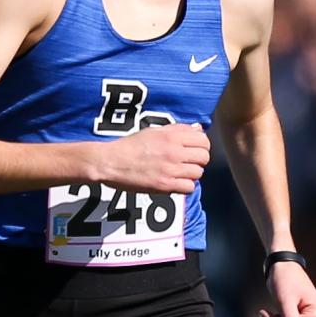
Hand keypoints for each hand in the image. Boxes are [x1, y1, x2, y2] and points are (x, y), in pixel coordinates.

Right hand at [91, 123, 209, 193]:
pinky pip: (189, 188)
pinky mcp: (165, 185)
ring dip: (191, 174)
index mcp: (172, 136)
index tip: (194, 149)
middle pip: (204, 157)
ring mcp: (171, 170)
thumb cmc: (130, 146)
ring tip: (180, 172)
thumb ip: (178, 130)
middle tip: (188, 162)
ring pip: (198, 173)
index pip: (203, 140)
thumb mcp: (154, 131)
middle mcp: (174, 152)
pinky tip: (175, 182)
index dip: (202, 145)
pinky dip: (184, 186)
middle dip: (198, 160)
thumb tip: (198, 128)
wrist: (111, 162)